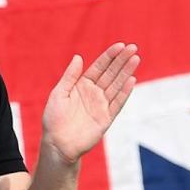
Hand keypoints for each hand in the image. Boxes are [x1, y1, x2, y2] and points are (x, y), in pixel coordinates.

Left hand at [42, 43, 139, 163]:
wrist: (57, 144)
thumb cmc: (54, 119)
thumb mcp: (59, 93)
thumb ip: (70, 76)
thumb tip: (79, 57)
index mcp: (82, 85)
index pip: (99, 67)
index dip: (109, 56)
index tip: (120, 45)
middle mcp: (94, 93)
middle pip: (111, 73)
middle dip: (122, 60)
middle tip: (133, 47)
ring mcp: (101, 105)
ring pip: (117, 85)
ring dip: (126, 72)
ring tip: (136, 59)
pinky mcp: (106, 118)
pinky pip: (117, 103)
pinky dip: (125, 92)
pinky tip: (132, 80)